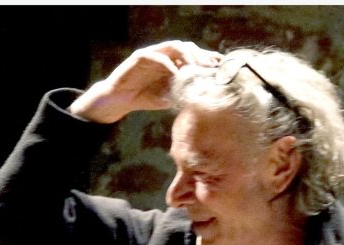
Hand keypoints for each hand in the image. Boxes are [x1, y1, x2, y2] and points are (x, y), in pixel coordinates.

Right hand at [69, 40, 221, 122]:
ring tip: (195, 70)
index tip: (222, 68)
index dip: (209, 59)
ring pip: (174, 46)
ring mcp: (153, 53)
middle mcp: (166, 54)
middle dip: (201, 57)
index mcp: (175, 62)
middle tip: (210, 69)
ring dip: (187, 56)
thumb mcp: (173, 95)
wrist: (121, 100)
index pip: (195, 55)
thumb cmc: (148, 97)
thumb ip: (188, 91)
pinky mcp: (140, 57)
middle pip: (188, 47)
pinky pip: (156, 55)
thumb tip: (210, 96)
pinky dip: (168, 63)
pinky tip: (176, 74)